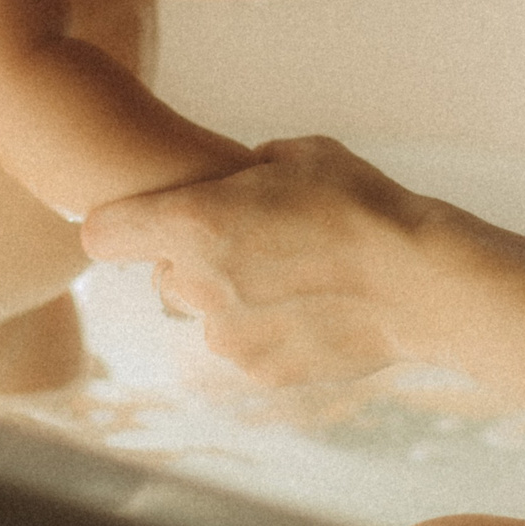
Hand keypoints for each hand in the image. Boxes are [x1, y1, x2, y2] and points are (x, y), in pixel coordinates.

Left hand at [84, 136, 440, 385]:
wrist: (421, 282)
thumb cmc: (364, 204)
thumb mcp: (303, 155)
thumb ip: (252, 166)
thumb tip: (242, 172)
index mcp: (196, 221)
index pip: (103, 233)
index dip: (121, 224)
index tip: (146, 220)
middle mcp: (198, 284)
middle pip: (164, 274)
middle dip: (195, 259)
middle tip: (256, 243)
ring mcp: (227, 336)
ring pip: (208, 313)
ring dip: (236, 298)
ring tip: (299, 278)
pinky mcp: (260, 370)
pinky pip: (248, 346)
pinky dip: (271, 331)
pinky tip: (317, 308)